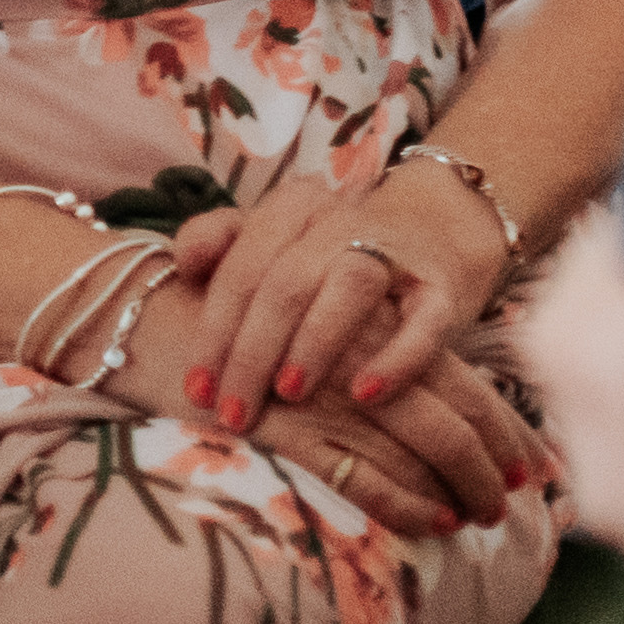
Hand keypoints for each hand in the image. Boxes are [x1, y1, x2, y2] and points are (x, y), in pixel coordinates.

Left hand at [166, 151, 517, 429]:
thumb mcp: (276, 241)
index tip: (196, 389)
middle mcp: (340, 224)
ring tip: (288, 392)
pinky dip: (396, 357)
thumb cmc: (331, 252)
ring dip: (314, 341)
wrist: (436, 228)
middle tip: (233, 411)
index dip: (214, 329)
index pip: (242, 266)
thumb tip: (182, 261)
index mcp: (292, 212)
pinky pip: (423, 320)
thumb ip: (221, 242)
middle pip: (286, 281)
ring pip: (348, 286)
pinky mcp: (442, 288)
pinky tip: (365, 394)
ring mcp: (394, 253)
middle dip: (252, 350)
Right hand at [233, 339, 550, 541]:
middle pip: (457, 418)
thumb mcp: (309, 313)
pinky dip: (410, 506)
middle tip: (519, 495)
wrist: (151, 318)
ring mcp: (330, 398)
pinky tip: (436, 523)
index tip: (536, 457)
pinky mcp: (292, 434)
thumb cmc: (237, 319)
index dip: (504, 422)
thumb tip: (420, 385)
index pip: (462, 379)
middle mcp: (363, 359)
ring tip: (485, 515)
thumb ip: (366, 340)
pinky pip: (368, 481)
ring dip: (465, 490)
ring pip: (425, 452)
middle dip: (497, 462)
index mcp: (373, 324)